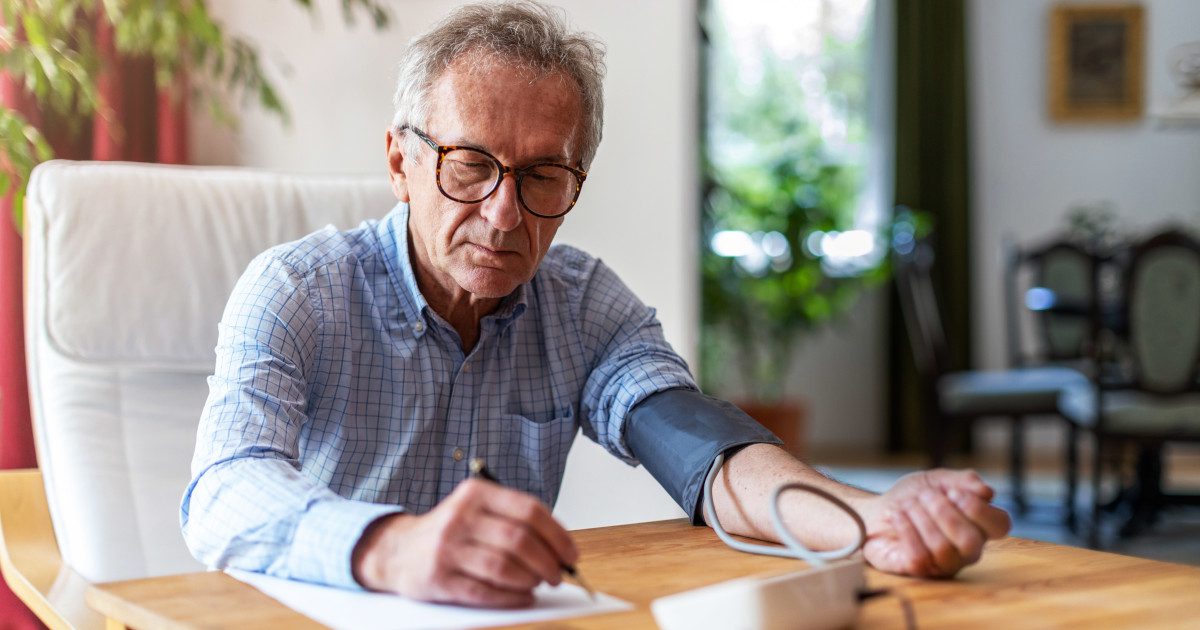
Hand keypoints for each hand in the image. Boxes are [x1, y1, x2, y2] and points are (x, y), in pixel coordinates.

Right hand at [351, 478, 577, 606]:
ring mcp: (447, 547)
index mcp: (477, 493)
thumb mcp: (477, 511)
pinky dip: (511, 597)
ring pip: (503, 567)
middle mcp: (460, 516)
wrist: (397, 550)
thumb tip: (560, 547)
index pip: (529, 510)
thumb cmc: (451, 533)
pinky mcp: (438, 577)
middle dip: (548, 561)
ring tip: (539, 584)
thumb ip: (513, 521)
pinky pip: (484, 591)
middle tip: (558, 574)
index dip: (557, 535)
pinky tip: (523, 597)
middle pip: (519, 540)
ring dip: (530, 580)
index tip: (571, 554)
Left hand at [860, 469, 1010, 577]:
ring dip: (921, 519)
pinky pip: (919, 558)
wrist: (876, 510)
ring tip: (908, 506)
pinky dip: (906, 531)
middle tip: (925, 496)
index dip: (978, 508)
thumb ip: (963, 480)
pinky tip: (898, 517)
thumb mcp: (937, 479)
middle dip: (944, 513)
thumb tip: (987, 492)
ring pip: (943, 549)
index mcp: (978, 525)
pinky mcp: (917, 572)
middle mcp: (965, 550)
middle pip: (971, 541)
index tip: (953, 492)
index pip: (1000, 525)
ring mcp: (943, 564)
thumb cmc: (912, 497)